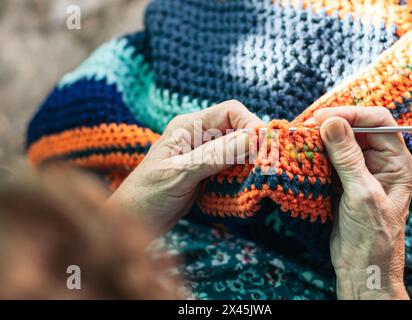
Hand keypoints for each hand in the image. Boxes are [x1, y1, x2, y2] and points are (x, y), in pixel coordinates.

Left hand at [106, 100, 262, 232]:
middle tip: (269, 163)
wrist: (133, 219)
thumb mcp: (181, 173)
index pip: (230, 111)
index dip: (251, 123)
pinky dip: (244, 174)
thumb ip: (215, 155)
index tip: (265, 145)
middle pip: (238, 129)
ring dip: (251, 160)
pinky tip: (248, 185)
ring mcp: (204, 154)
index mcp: (189, 126)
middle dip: (255, 144)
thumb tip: (252, 137)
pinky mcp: (208, 172)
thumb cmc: (148, 194)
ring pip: (239, 149)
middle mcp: (199, 135)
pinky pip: (233, 166)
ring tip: (262, 175)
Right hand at [310, 107, 411, 299]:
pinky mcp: (343, 181)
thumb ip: (347, 158)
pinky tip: (303, 153)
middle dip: (333, 124)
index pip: (379, 122)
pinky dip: (316, 154)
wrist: (361, 267)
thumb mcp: (361, 194)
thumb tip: (331, 122)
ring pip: (341, 142)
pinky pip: (330, 159)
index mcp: (398, 163)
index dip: (352, 115)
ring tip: (301, 137)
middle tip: (306, 126)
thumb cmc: (371, 236)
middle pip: (358, 129)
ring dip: (322, 138)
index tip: (323, 117)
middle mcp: (381, 163)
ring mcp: (361, 171)